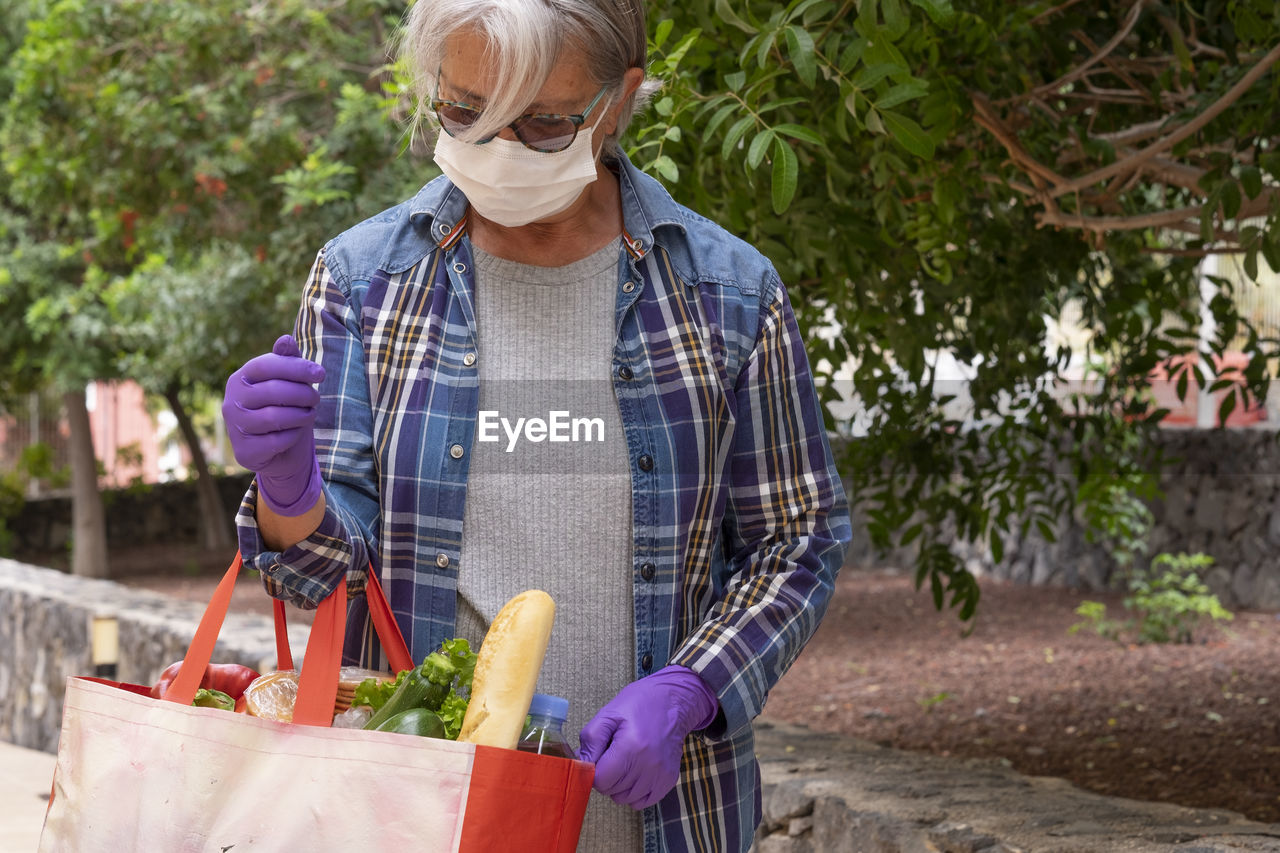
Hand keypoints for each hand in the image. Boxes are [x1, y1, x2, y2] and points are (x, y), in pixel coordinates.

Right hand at [222, 334, 325, 515]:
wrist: (278, 450)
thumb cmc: (285, 408)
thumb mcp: (289, 382)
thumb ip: (288, 361)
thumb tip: (285, 339)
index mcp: (240, 378)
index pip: (266, 365)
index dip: (296, 367)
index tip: (321, 373)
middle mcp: (231, 401)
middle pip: (274, 391)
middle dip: (304, 394)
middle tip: (316, 398)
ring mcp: (235, 427)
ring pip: (276, 417)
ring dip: (302, 415)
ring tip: (310, 413)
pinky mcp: (245, 451)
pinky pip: (277, 441)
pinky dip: (294, 436)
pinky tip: (297, 432)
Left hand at [577, 665, 717, 808]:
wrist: (673, 701)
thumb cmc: (638, 704)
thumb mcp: (608, 714)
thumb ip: (591, 740)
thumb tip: (582, 764)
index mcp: (631, 747)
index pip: (601, 780)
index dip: (593, 770)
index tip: (598, 757)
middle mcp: (648, 765)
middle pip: (611, 790)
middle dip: (606, 776)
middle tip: (612, 755)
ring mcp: (660, 775)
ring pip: (624, 798)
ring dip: (619, 786)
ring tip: (625, 762)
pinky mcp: (668, 780)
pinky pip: (642, 802)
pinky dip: (634, 793)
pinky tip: (635, 773)